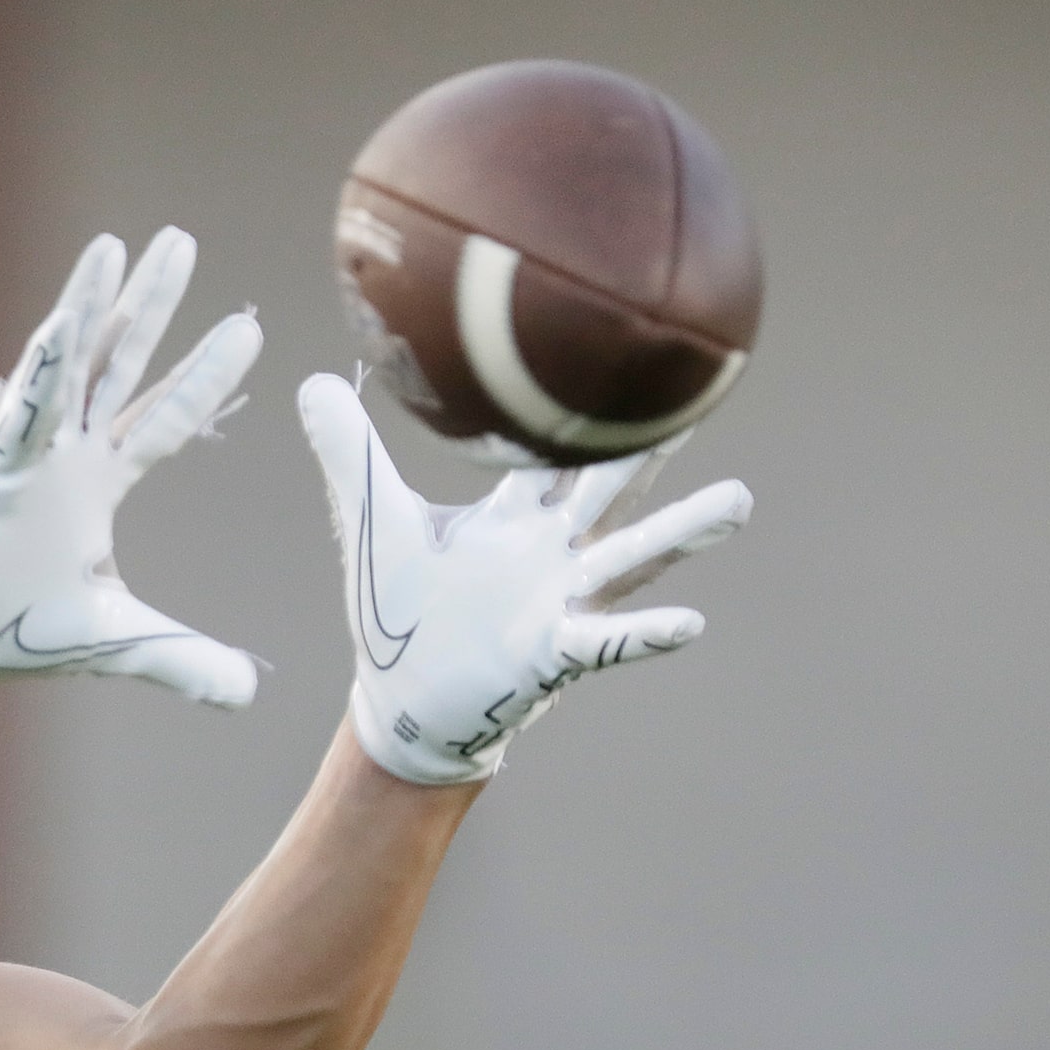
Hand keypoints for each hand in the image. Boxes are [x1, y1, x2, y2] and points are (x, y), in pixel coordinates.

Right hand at [0, 229, 262, 706]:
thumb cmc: (4, 629)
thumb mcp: (114, 640)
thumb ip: (181, 659)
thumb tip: (249, 693)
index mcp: (94, 484)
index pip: (164, 418)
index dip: (204, 376)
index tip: (247, 330)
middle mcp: (65, 455)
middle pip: (120, 365)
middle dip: (151, 305)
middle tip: (180, 241)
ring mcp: (28, 453)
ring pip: (69, 364)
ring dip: (93, 305)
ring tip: (114, 246)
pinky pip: (25, 407)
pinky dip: (47, 366)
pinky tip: (67, 320)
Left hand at [299, 372, 751, 784]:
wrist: (401, 700)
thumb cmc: (398, 613)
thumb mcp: (371, 523)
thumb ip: (348, 454)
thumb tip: (311, 383)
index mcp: (513, 516)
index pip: (556, 448)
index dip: (585, 405)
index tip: (623, 349)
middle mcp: (549, 551)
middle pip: (610, 487)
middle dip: (652, 446)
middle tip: (706, 396)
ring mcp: (558, 602)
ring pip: (629, 556)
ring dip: (681, 532)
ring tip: (738, 500)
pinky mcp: (550, 655)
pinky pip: (604, 641)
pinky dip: (644, 634)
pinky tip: (690, 622)